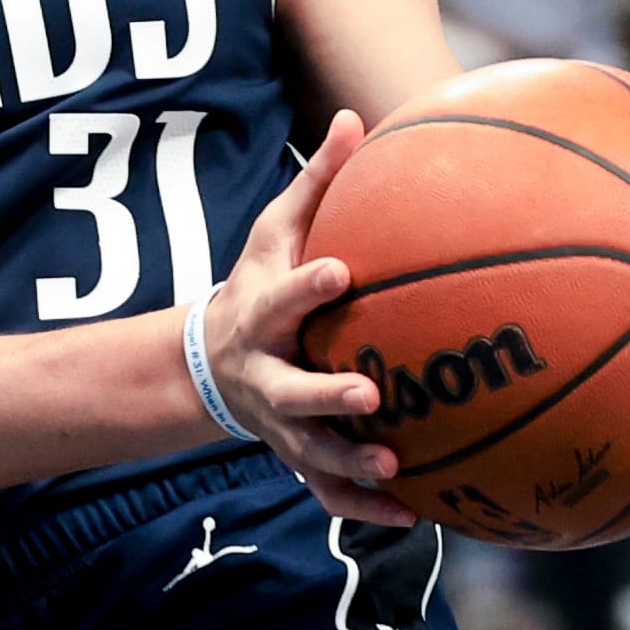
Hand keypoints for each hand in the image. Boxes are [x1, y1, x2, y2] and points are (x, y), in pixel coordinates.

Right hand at [201, 110, 416, 528]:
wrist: (213, 362)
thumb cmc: (261, 284)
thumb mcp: (275, 234)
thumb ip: (316, 184)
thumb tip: (355, 118)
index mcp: (263, 315)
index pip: (284, 298)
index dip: (308, 288)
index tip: (344, 274)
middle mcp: (267, 374)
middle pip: (290, 390)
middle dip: (326, 395)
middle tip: (369, 394)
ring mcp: (280, 422)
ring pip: (310, 451)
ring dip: (349, 461)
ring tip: (394, 466)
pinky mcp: (297, 455)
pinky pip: (330, 490)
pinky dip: (367, 506)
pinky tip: (416, 512)